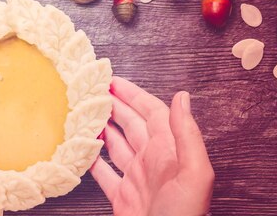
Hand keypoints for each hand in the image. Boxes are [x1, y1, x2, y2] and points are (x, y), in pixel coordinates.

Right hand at [90, 76, 213, 215]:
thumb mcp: (194, 173)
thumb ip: (187, 134)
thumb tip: (182, 97)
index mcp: (169, 151)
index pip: (151, 112)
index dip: (133, 94)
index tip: (113, 80)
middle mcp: (152, 160)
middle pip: (130, 124)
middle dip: (114, 105)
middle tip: (93, 90)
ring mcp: (136, 178)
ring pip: (116, 144)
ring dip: (102, 127)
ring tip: (85, 111)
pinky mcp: (122, 196)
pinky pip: (104, 172)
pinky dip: (92, 159)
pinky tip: (82, 147)